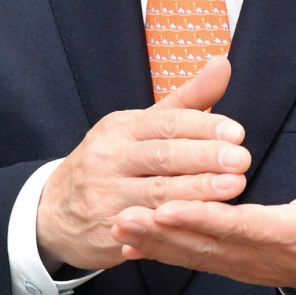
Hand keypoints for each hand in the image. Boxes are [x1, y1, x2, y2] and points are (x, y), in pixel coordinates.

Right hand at [36, 56, 249, 270]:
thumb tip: (222, 63)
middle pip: (162, 156)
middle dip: (204, 158)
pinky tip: (203, 221)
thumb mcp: (141, 127)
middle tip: (241, 159)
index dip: (202, 126)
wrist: (54, 211)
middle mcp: (109, 158)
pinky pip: (148, 227)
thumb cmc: (112, 162)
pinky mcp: (108, 231)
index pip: (164, 123)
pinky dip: (175, 223)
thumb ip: (187, 100)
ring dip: (197, 191)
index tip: (236, 132)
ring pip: (157, 193)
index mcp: (120, 128)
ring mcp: (106, 196)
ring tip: (233, 187)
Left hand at [111, 156, 295, 294]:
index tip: (169, 206)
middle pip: (205, 244)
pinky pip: (194, 258)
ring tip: (118, 224)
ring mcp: (245, 263)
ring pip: (194, 254)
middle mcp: (260, 256)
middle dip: (163, 230)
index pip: (240, 226)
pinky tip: (131, 243)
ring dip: (154, 242)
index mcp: (290, 235)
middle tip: (124, 214)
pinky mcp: (235, 262)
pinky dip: (161, 252)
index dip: (204, 217)